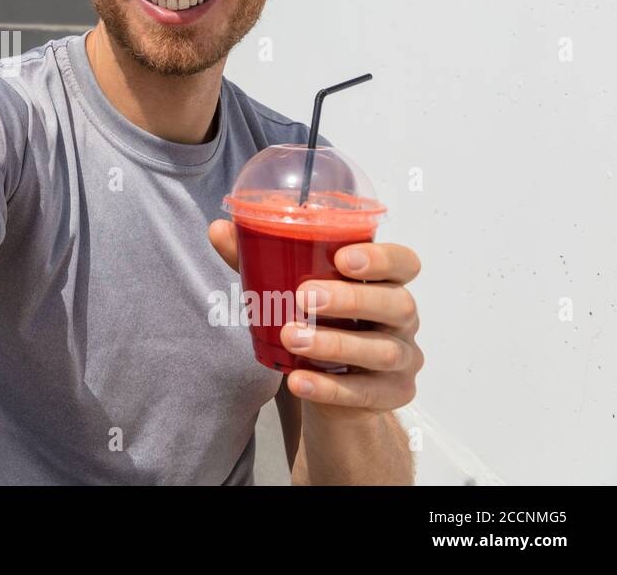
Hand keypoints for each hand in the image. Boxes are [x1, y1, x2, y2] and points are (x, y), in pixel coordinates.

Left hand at [207, 219, 423, 418]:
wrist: (332, 383)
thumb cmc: (317, 320)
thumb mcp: (289, 287)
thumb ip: (258, 257)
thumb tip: (218, 229)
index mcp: (385, 280)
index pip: (403, 262)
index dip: (380, 258)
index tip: (342, 258)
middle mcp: (403, 317)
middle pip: (396, 303)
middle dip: (349, 299)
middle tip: (303, 297)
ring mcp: (402, 358)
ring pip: (381, 350)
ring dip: (333, 344)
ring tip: (290, 338)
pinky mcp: (393, 393)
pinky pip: (365, 392)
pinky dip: (329, 388)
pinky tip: (298, 381)